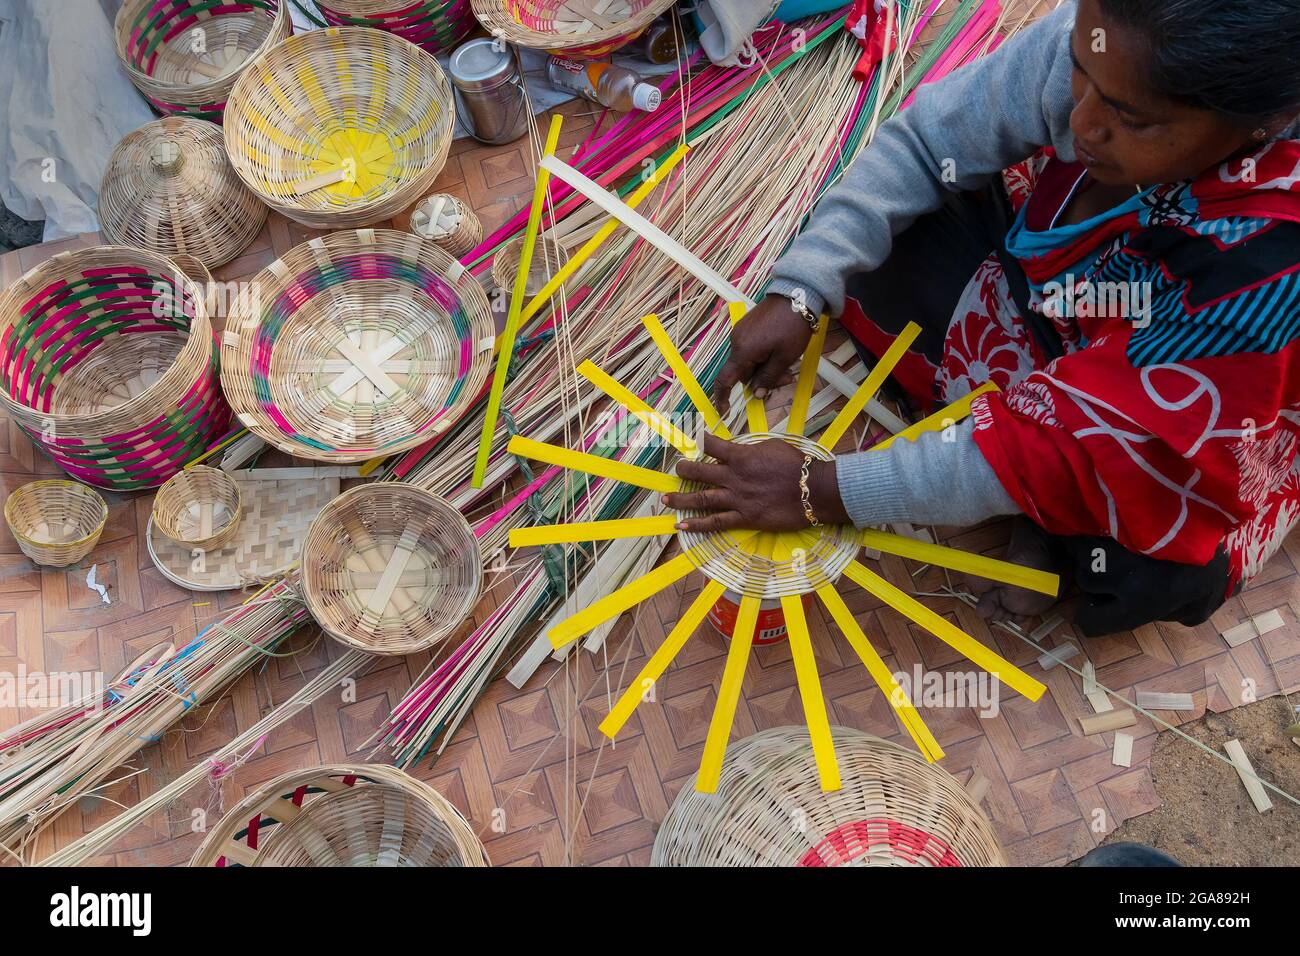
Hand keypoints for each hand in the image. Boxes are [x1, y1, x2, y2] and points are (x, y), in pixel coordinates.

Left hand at [663, 434, 848, 533]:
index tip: (692, 439)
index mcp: (741, 456)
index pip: (712, 445)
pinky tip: (681, 526)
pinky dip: (697, 525)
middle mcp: (734, 477)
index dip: (699, 440)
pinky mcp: (745, 518)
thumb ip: (752, 448)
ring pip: (702, 499)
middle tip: (675, 471)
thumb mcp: (773, 446)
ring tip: (665, 500)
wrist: (814, 490)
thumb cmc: (797, 465)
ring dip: (681, 500)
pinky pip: (716, 523)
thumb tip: (740, 448)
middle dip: (683, 471)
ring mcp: (737, 499)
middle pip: (699, 473)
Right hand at [713, 296, 812, 411]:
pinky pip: (752, 349)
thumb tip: (756, 394)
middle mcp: (737, 342)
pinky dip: (764, 356)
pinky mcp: (748, 326)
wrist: (796, 295)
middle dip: (761, 380)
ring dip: (765, 368)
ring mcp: (741, 332)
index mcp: (743, 351)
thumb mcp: (784, 358)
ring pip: (749, 361)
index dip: (722, 398)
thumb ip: (768, 378)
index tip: (725, 411)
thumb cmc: (792, 327)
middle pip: (743, 372)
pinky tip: (780, 352)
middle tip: (786, 379)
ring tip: (788, 365)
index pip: (725, 380)